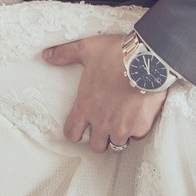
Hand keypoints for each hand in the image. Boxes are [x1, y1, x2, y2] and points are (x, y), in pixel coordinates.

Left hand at [43, 33, 169, 153]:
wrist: (148, 59)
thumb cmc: (117, 54)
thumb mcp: (87, 48)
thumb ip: (65, 53)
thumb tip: (47, 55)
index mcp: (86, 106)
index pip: (72, 134)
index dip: (74, 132)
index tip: (80, 128)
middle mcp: (102, 121)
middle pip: (96, 146)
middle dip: (98, 138)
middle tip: (104, 126)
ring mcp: (122, 127)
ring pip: (116, 145)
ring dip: (117, 136)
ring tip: (120, 123)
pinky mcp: (140, 127)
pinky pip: (135, 137)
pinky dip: (135, 130)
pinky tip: (137, 116)